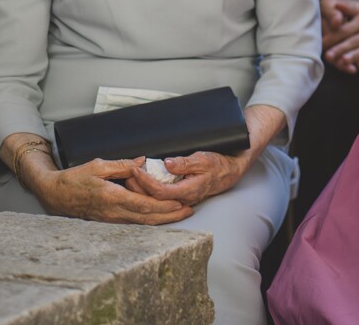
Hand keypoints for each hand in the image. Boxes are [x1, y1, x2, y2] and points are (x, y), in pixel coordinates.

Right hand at [30, 156, 192, 223]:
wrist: (55, 195)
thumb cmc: (75, 179)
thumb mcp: (98, 165)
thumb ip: (122, 165)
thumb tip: (143, 161)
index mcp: (112, 197)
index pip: (144, 204)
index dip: (164, 206)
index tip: (180, 203)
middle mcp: (114, 212)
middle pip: (147, 218)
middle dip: (170, 216)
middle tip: (188, 211)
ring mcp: (111, 219)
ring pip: (142, 223)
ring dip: (163, 220)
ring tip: (180, 215)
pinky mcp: (109, 221)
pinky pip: (133, 223)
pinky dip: (150, 220)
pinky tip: (160, 217)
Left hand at [126, 104, 284, 206]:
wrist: (233, 169)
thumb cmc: (220, 163)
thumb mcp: (204, 158)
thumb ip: (186, 162)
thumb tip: (167, 163)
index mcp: (187, 191)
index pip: (158, 191)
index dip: (144, 182)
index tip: (134, 169)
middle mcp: (183, 199)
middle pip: (153, 199)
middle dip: (137, 187)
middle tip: (126, 173)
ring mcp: (181, 199)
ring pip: (156, 199)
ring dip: (141, 189)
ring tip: (130, 176)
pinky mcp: (180, 195)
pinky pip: (161, 196)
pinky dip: (149, 189)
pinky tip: (141, 182)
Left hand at [321, 0, 358, 76]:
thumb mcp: (356, 4)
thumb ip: (346, 8)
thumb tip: (338, 9)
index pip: (345, 29)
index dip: (333, 36)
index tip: (322, 43)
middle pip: (354, 41)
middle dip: (341, 49)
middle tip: (328, 56)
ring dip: (355, 56)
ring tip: (344, 61)